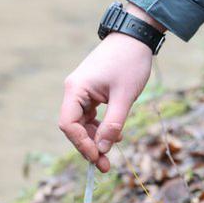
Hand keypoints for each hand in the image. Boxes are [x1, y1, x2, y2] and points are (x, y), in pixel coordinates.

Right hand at [58, 8, 160, 171]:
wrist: (135, 36)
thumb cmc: (130, 62)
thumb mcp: (124, 97)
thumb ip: (113, 124)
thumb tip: (103, 149)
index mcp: (76, 89)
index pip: (68, 124)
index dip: (81, 144)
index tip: (97, 157)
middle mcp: (74, 90)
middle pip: (73, 126)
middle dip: (89, 146)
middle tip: (105, 166)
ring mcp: (81, 89)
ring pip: (82, 122)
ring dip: (95, 138)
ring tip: (111, 154)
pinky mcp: (91, 90)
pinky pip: (90, 114)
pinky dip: (100, 126)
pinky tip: (115, 135)